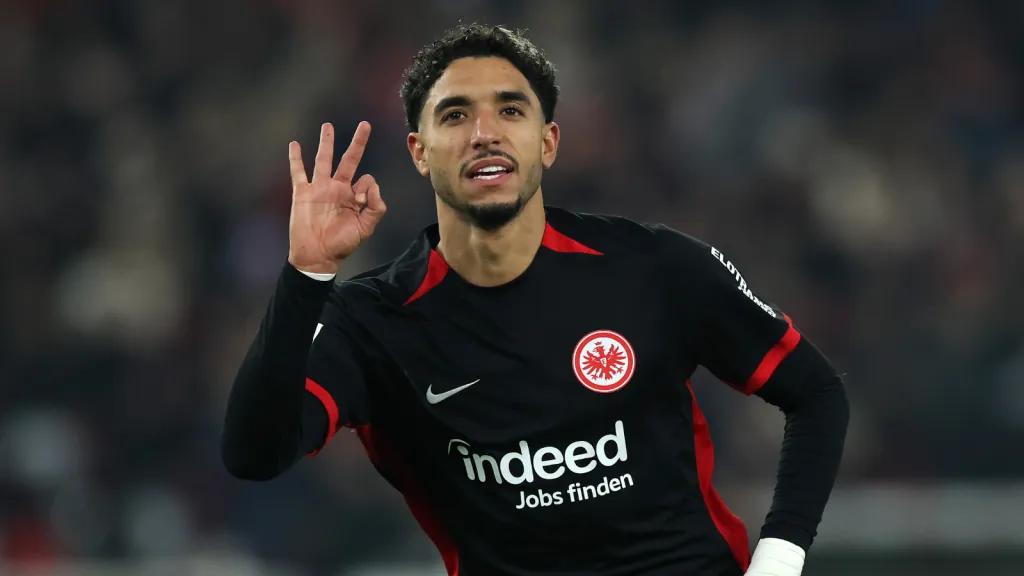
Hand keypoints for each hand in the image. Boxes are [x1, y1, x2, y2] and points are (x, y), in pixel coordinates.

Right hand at [287, 122, 386, 274]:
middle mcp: (337, 188)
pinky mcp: (302, 193)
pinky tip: (295, 144)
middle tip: (365, 124)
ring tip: (328, 126)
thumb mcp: (365, 229)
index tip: (360, 201)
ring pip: (323, 160)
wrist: (317, 256)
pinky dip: (295, 158)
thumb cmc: (342, 245)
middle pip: (348, 159)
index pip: (366, 179)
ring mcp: (319, 189)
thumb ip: (376, 208)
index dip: (367, 186)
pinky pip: (297, 172)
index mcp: (353, 196)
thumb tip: (373, 186)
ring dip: (326, 142)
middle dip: (357, 142)